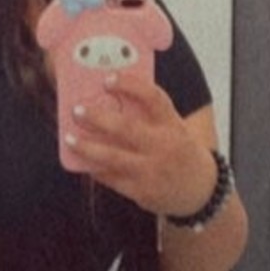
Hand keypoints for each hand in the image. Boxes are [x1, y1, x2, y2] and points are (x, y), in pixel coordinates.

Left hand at [63, 78, 216, 217]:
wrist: (200, 190)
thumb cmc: (179, 151)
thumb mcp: (174, 128)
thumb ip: (149, 116)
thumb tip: (109, 100)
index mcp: (172, 124)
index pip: (153, 98)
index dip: (129, 85)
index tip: (108, 79)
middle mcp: (163, 146)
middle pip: (126, 128)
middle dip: (97, 118)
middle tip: (77, 110)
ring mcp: (152, 170)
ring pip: (112, 158)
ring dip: (87, 147)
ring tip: (69, 138)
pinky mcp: (142, 192)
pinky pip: (112, 179)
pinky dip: (95, 169)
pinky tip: (83, 162)